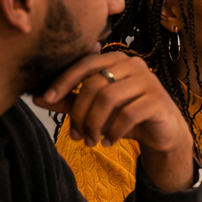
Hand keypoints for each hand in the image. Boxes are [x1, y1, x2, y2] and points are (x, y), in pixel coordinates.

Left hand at [35, 51, 193, 192]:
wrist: (164, 131)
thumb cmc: (128, 115)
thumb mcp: (96, 108)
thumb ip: (70, 101)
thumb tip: (37, 98)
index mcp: (117, 60)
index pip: (85, 63)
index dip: (64, 80)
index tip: (47, 99)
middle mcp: (134, 65)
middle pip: (94, 84)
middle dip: (80, 113)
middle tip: (76, 135)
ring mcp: (148, 81)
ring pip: (108, 99)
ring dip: (94, 124)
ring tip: (91, 140)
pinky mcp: (157, 100)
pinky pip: (127, 114)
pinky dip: (113, 131)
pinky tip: (108, 142)